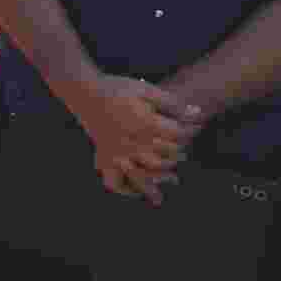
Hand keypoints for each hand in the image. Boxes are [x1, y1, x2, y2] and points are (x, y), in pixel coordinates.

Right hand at [63, 76, 198, 202]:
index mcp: (144, 125)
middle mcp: (131, 144)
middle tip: (185, 154)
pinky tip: (137, 191)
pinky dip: (126, 190)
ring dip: (159, 181)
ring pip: (141, 177)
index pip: (176, 135)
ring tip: (173, 181)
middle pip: (163, 160)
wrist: (84, 92)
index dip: (190, 130)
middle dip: (177, 158)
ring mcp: (116, 154)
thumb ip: (171, 102)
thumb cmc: (116, 88)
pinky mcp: (104, 157)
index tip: (196, 127)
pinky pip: (114, 182)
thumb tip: (196, 112)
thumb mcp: (145, 90)